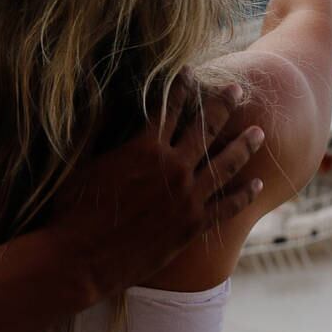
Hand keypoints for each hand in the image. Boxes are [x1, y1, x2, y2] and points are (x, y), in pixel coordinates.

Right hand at [47, 74, 263, 300]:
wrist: (81, 260)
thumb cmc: (73, 209)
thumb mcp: (79, 162)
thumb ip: (93, 127)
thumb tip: (96, 94)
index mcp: (145, 148)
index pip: (170, 107)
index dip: (182, 87)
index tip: (191, 71)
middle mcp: (172, 168)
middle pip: (206, 129)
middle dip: (224, 106)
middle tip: (238, 90)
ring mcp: (187, 198)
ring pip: (225, 165)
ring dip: (244, 146)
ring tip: (259, 132)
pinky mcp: (192, 226)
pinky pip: (227, 207)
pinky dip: (244, 195)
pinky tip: (258, 184)